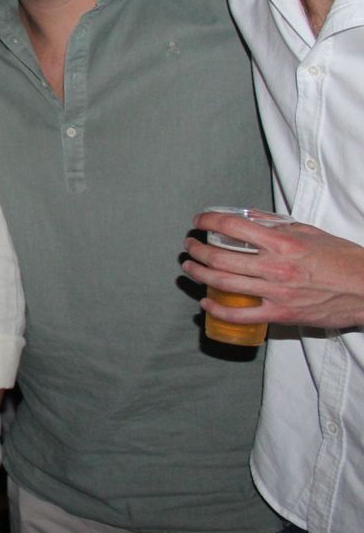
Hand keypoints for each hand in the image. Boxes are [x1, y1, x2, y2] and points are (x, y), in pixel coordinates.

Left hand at [184, 214, 363, 328]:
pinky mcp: (281, 314)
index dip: (208, 221)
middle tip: (190, 245)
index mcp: (283, 243)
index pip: (232, 226)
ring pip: (224, 283)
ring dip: (199, 274)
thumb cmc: (343, 259)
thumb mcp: (311, 232)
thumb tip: (251, 219)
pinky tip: (206, 302)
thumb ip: (279, 226)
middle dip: (197, 250)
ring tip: (190, 267)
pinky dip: (217, 308)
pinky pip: (240, 314)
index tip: (199, 220)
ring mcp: (277, 292)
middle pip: (220, 257)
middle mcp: (276, 267)